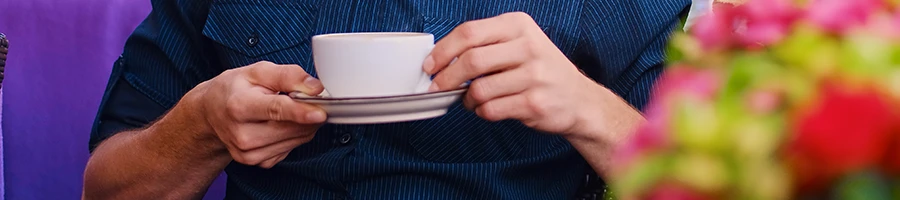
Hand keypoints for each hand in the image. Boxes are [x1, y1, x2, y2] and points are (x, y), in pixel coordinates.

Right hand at [188, 61, 325, 167]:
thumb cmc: (235, 88)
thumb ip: (288, 75)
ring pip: (295, 140)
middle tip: (308, 99)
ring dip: (303, 125)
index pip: (276, 110)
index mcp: (239, 106)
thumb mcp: (258, 71)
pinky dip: (293, 137)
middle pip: (290, 128)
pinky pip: (289, 150)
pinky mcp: (256, 162)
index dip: (301, 112)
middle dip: (308, 113)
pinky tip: (281, 125)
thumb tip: (315, 88)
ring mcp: (248, 153)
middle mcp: (241, 134)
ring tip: (290, 110)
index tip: (321, 112)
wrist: (211, 112)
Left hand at [424, 12, 626, 135]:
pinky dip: (482, 112)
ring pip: (479, 89)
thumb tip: (440, 59)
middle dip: (446, 77)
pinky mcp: (534, 103)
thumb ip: (485, 45)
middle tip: (437, 87)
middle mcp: (528, 47)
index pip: (469, 33)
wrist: (579, 100)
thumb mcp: (519, 43)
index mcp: (519, 25)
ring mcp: (534, 76)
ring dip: (467, 99)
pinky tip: (489, 108)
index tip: (429, 65)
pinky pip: (491, 109)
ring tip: (473, 99)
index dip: (443, 51)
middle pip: (471, 60)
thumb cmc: (541, 70)